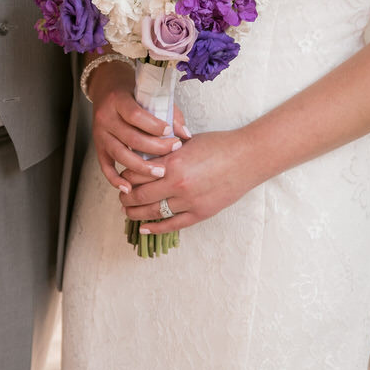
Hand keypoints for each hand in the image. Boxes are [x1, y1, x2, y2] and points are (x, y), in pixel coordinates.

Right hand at [87, 60, 188, 191]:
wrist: (106, 88)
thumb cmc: (132, 92)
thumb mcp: (148, 95)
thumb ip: (168, 113)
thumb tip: (185, 134)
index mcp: (118, 100)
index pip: (135, 115)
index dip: (154, 126)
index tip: (170, 131)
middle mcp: (106, 117)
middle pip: (131, 137)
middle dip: (155, 147)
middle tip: (173, 150)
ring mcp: (100, 134)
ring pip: (120, 154)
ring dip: (141, 167)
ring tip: (159, 173)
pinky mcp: (98, 147)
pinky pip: (105, 166)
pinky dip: (116, 179)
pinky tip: (129, 188)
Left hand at [118, 129, 256, 232]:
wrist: (248, 158)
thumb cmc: (220, 145)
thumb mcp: (187, 141)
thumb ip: (166, 151)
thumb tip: (146, 157)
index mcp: (172, 161)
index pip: (136, 173)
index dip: (125, 177)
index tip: (122, 178)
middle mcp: (177, 183)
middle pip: (139, 195)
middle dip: (126, 197)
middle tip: (121, 197)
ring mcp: (189, 201)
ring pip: (153, 212)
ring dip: (136, 213)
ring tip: (128, 212)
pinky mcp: (200, 213)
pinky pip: (172, 225)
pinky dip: (155, 228)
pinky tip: (145, 228)